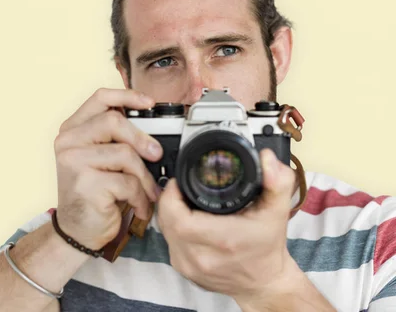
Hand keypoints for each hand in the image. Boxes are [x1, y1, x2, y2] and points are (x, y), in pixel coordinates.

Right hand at [54, 88, 162, 250]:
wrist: (77, 231)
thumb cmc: (93, 193)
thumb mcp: (100, 160)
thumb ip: (115, 139)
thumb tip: (153, 130)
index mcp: (72, 129)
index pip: (100, 98)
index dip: (127, 95)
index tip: (149, 103)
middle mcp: (68, 142)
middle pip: (114, 122)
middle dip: (142, 139)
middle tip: (156, 155)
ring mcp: (74, 162)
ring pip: (125, 154)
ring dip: (144, 177)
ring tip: (147, 192)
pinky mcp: (86, 184)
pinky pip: (127, 182)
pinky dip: (140, 197)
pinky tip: (138, 207)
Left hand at [157, 149, 300, 302]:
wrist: (265, 283)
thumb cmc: (268, 247)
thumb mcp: (277, 210)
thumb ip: (276, 181)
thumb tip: (266, 158)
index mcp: (222, 240)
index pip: (177, 216)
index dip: (172, 195)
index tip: (180, 181)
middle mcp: (202, 257)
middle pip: (166, 221)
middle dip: (169, 200)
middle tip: (180, 188)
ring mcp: (190, 267)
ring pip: (164, 231)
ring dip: (169, 214)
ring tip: (182, 201)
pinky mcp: (184, 271)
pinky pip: (168, 242)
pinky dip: (172, 228)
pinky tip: (185, 220)